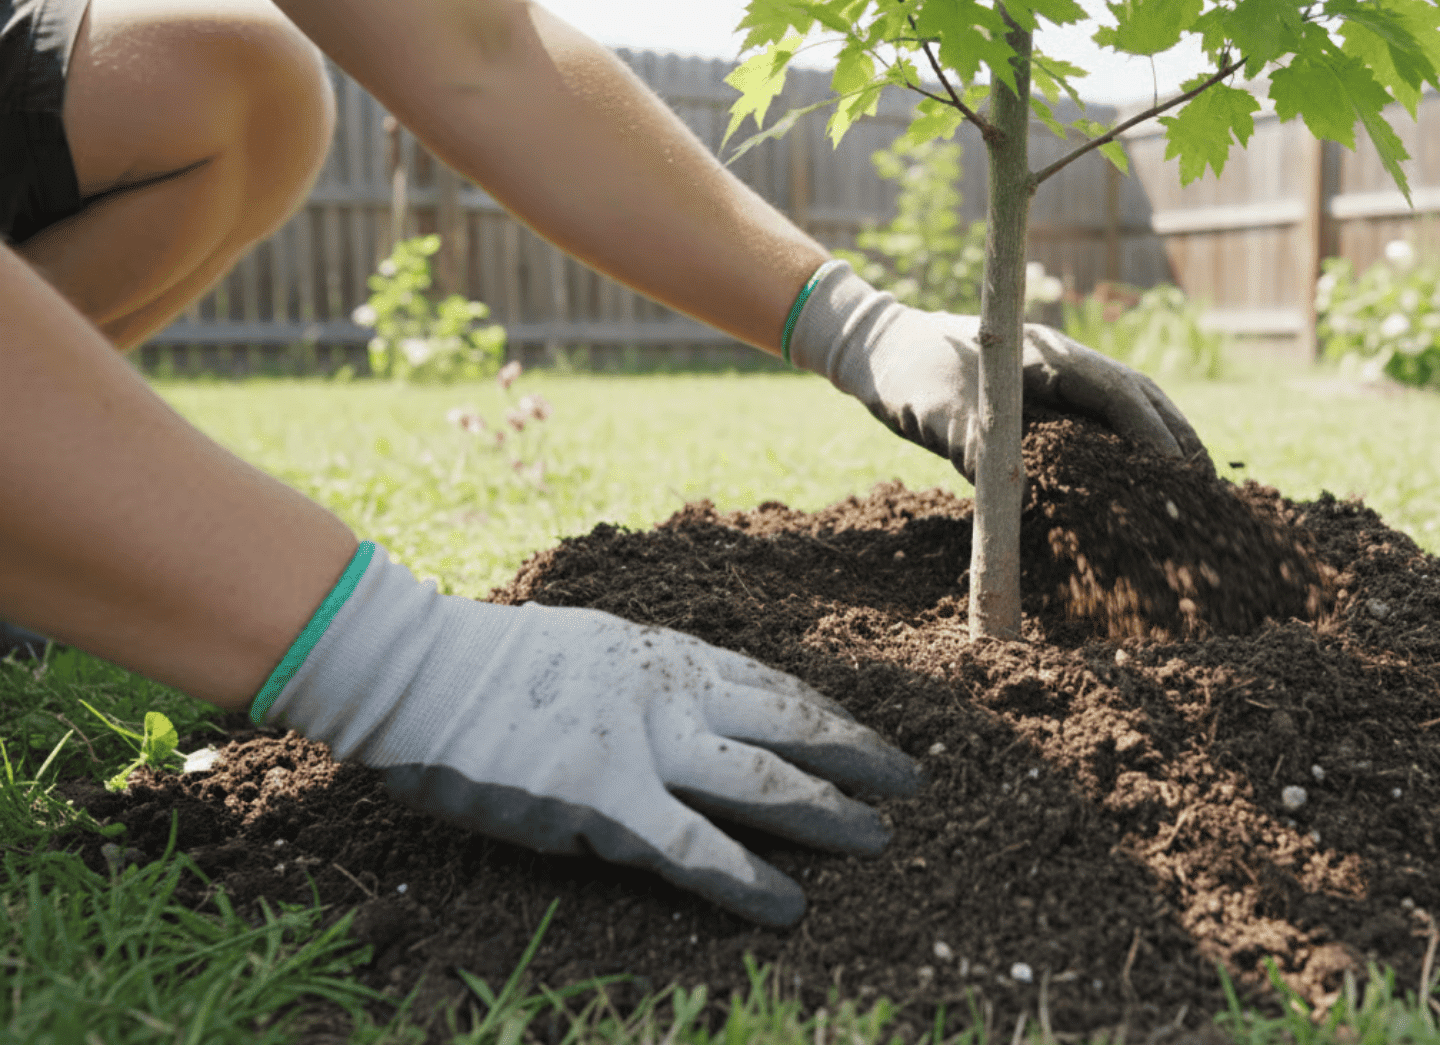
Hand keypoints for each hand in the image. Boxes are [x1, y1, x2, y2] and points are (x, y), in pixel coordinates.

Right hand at [260, 545, 919, 926]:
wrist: (415, 670)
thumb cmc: (492, 662)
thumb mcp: (593, 648)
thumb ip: (651, 682)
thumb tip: (698, 717)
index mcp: (667, 653)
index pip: (775, 687)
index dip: (831, 718)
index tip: (871, 740)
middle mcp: (671, 691)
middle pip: (790, 727)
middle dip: (857, 758)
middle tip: (910, 783)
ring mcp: (642, 745)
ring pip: (761, 783)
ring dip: (826, 816)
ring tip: (877, 841)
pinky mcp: (604, 802)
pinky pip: (693, 850)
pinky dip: (746, 880)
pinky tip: (788, 905)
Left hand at [788, 261, 1210, 480]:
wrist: (879, 348)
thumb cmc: (908, 373)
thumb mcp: (938, 413)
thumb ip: (979, 448)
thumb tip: (1022, 498)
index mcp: (1049, 356)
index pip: (1123, 395)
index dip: (1157, 438)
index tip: (1181, 480)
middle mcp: (1064, 363)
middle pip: (1143, 398)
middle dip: (1178, 443)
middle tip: (1208, 494)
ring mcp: (1058, 378)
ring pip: (1129, 408)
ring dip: (1162, 444)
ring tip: (1191, 492)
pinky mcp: (1045, 399)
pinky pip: (1101, 422)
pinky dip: (1129, 449)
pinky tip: (1139, 486)